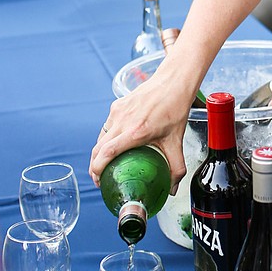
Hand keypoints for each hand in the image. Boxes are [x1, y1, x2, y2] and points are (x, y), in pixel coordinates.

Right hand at [89, 71, 195, 190]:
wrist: (173, 82)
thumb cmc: (175, 108)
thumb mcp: (177, 141)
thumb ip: (176, 167)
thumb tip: (171, 189)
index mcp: (135, 131)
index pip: (107, 152)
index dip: (97, 168)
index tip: (98, 180)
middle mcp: (123, 121)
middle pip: (98, 147)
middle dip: (94, 166)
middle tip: (99, 179)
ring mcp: (118, 112)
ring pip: (101, 137)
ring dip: (99, 153)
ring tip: (104, 165)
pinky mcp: (117, 105)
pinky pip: (107, 126)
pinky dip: (107, 138)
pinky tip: (114, 145)